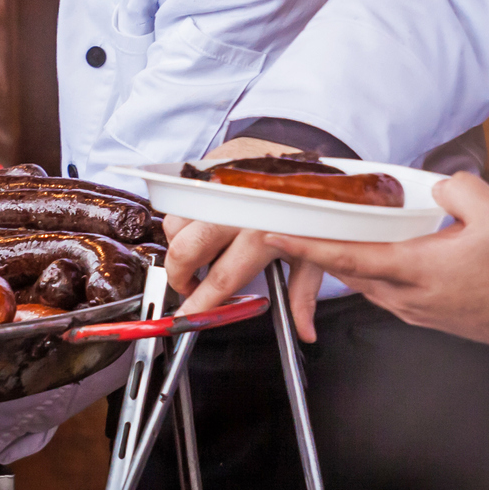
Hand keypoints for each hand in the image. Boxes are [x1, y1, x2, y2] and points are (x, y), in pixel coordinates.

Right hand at [166, 137, 325, 341]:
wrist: (305, 157)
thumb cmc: (310, 206)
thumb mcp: (312, 250)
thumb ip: (303, 294)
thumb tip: (305, 331)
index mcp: (263, 231)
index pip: (223, 276)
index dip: (201, 302)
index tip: (188, 317)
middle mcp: (235, 207)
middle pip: (185, 251)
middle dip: (179, 277)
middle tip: (188, 287)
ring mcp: (218, 185)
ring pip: (175, 224)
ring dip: (180, 245)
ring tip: (198, 254)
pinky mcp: (209, 169)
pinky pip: (179, 199)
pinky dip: (183, 218)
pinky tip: (200, 227)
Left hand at [262, 172, 488, 346]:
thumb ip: (455, 188)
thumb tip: (437, 186)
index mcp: (416, 270)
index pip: (345, 258)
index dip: (305, 246)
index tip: (274, 235)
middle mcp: (409, 296)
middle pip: (349, 272)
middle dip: (319, 250)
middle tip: (297, 227)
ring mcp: (418, 311)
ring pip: (367, 284)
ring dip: (348, 262)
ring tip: (335, 235)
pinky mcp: (431, 317)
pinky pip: (387, 293)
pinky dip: (373, 273)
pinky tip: (382, 255)